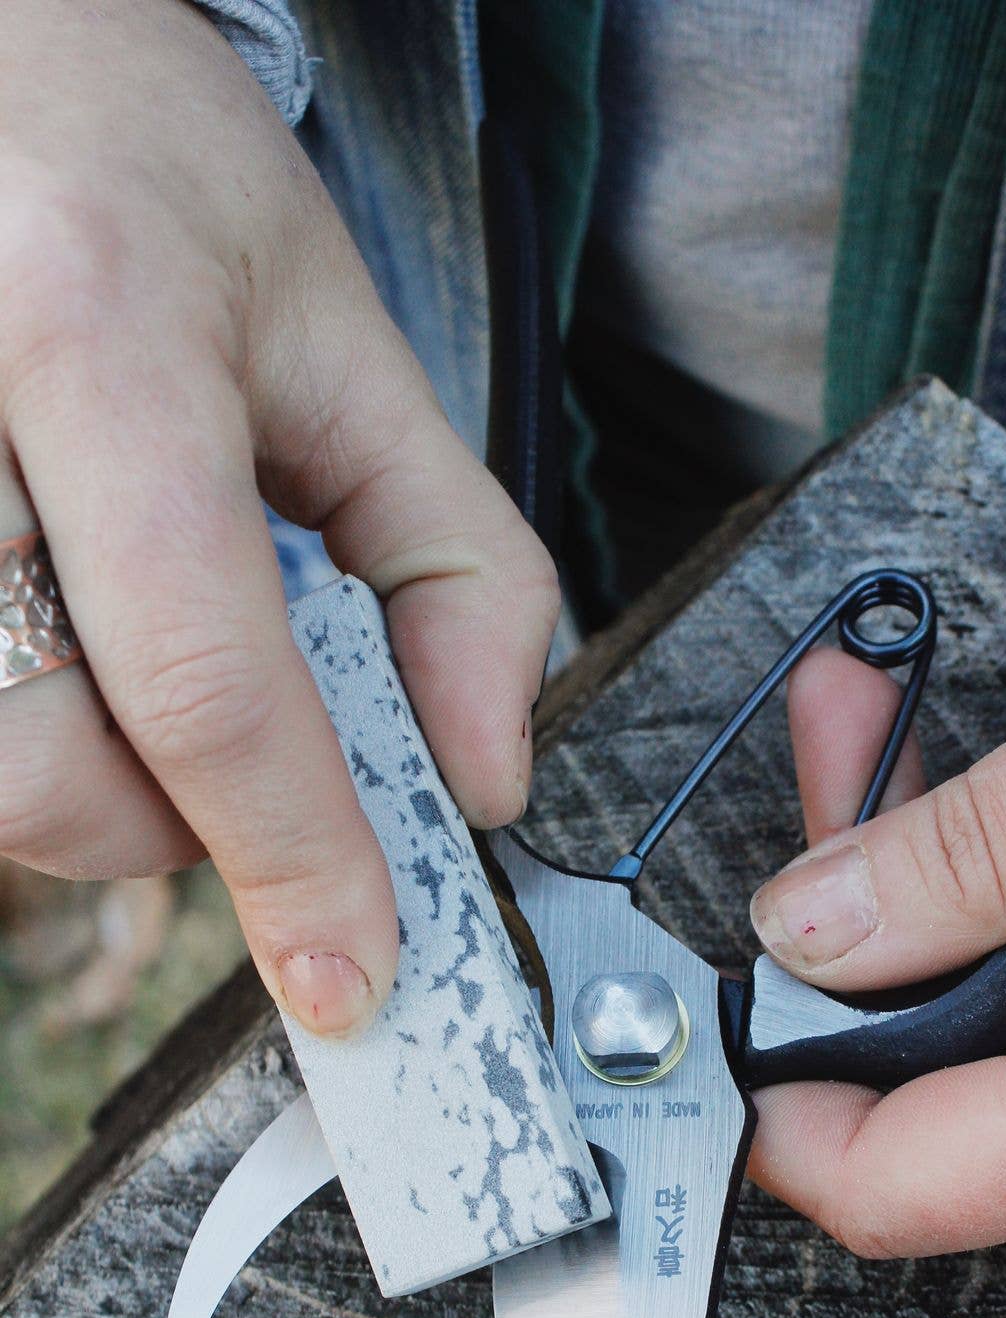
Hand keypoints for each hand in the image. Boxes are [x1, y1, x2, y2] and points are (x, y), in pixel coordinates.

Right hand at [0, 0, 557, 1033]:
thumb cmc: (150, 181)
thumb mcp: (346, 344)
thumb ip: (452, 568)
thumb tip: (481, 782)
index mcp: (92, 330)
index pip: (201, 675)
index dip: (287, 856)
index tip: (351, 972)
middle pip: (27, 763)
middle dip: (157, 826)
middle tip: (228, 756)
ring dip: (75, 780)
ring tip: (136, 661)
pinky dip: (21, 727)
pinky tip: (61, 633)